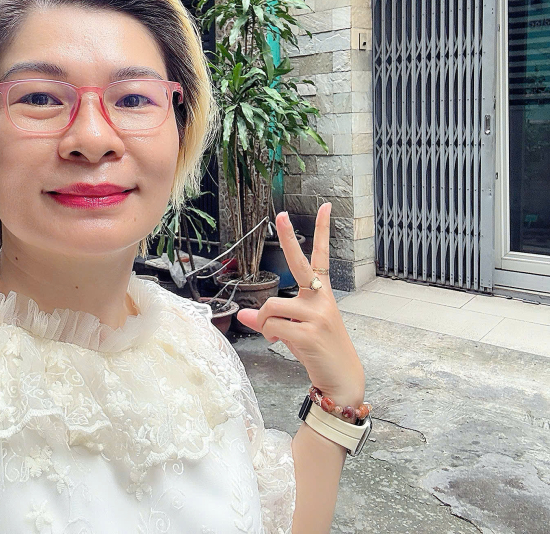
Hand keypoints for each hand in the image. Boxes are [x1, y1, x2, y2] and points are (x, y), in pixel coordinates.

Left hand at [235, 204, 364, 406]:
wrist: (343, 380)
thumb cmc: (319, 351)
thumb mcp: (294, 331)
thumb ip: (272, 319)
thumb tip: (243, 314)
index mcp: (321, 293)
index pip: (321, 256)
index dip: (323, 231)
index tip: (325, 207)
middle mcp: (321, 299)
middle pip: (301, 263)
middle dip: (289, 237)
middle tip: (280, 214)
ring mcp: (318, 315)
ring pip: (272, 306)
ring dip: (266, 322)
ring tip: (275, 335)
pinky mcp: (310, 333)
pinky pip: (273, 325)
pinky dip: (269, 334)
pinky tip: (278, 343)